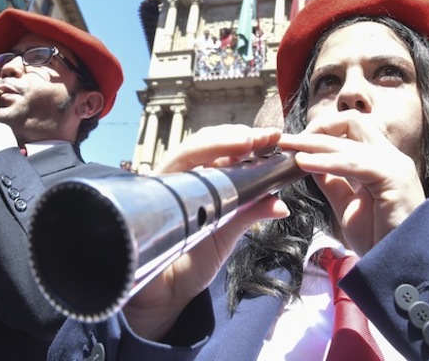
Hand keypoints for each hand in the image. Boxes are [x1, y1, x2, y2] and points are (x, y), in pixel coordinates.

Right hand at [123, 125, 284, 340]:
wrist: (164, 294)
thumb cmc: (193, 258)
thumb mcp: (228, 232)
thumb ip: (251, 212)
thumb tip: (282, 204)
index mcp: (200, 179)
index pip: (220, 149)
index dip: (245, 139)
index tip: (272, 135)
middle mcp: (179, 177)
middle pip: (202, 144)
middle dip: (232, 137)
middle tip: (262, 137)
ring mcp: (161, 186)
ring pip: (185, 153)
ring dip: (215, 145)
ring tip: (245, 143)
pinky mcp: (146, 200)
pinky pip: (166, 179)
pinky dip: (188, 171)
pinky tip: (211, 173)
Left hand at [279, 109, 425, 255]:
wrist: (399, 266)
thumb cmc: (378, 240)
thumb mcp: (346, 205)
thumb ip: (332, 182)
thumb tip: (309, 162)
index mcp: (380, 161)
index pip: (350, 129)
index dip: (321, 131)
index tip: (293, 143)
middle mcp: (389, 156)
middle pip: (351, 123)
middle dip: (316, 129)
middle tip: (286, 140)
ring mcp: (394, 164)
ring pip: (350, 138)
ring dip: (315, 142)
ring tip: (289, 148)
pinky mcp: (394, 177)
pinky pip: (356, 162)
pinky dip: (327, 161)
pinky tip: (304, 164)